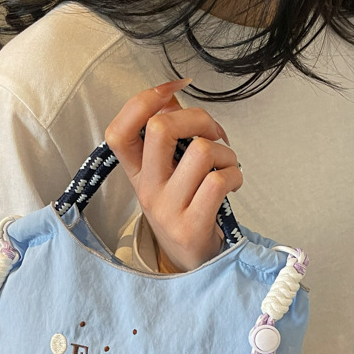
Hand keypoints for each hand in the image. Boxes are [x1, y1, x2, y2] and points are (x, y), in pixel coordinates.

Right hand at [105, 79, 242, 272]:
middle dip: (197, 117)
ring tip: (226, 164)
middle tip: (212, 133)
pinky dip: (235, 173)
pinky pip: (219, 181)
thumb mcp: (166, 175)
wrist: (191, 262)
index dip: (143, 101)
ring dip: (225, 151)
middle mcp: (147, 190)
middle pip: (160, 129)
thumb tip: (171, 96)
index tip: (172, 90)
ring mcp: (168, 209)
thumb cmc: (184, 209)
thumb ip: (167, 136)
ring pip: (201, 152)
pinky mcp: (192, 225)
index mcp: (136, 173)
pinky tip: (233, 182)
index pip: (118, 132)